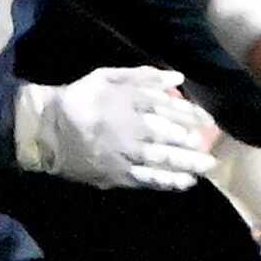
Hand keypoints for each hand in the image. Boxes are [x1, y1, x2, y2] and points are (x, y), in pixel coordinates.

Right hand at [16, 67, 219, 190]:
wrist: (47, 129)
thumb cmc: (81, 98)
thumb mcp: (107, 77)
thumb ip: (142, 76)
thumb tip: (177, 78)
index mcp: (128, 103)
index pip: (168, 108)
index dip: (191, 115)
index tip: (209, 121)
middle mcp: (130, 130)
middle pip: (169, 137)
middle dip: (194, 144)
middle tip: (212, 148)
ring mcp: (124, 155)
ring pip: (161, 161)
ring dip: (187, 165)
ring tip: (206, 167)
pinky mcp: (117, 175)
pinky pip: (147, 179)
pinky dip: (167, 182)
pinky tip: (185, 183)